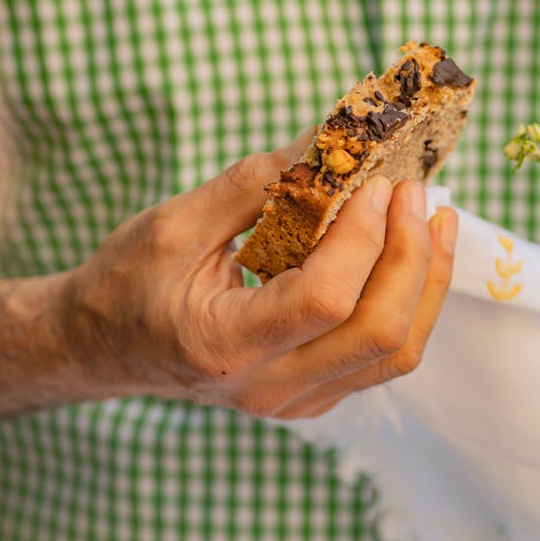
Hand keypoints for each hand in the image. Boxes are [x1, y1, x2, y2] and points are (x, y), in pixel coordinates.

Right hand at [65, 134, 456, 418]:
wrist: (102, 346)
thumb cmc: (128, 280)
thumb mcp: (177, 221)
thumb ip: (258, 183)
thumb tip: (333, 138)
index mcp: (225, 346)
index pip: (325, 300)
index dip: (363, 237)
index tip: (375, 182)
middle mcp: (267, 388)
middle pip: (379, 333)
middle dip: (412, 253)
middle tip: (415, 191)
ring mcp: (296, 402)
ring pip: (395, 353)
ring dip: (427, 280)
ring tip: (437, 218)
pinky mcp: (314, 396)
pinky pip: (382, 358)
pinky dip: (409, 302)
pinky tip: (410, 253)